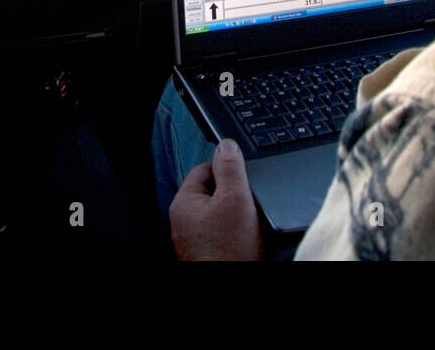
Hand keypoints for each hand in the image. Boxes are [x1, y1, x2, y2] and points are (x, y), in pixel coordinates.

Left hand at [169, 138, 263, 260]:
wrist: (231, 291)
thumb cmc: (230, 250)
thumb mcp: (235, 199)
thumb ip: (231, 168)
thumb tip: (226, 143)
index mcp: (184, 202)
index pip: (205, 169)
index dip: (228, 169)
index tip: (245, 179)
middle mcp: (185, 221)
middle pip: (214, 191)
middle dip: (235, 194)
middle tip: (249, 205)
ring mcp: (196, 239)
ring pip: (222, 213)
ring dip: (238, 215)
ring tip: (250, 226)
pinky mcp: (209, 252)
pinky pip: (225, 232)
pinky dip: (238, 233)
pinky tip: (248, 240)